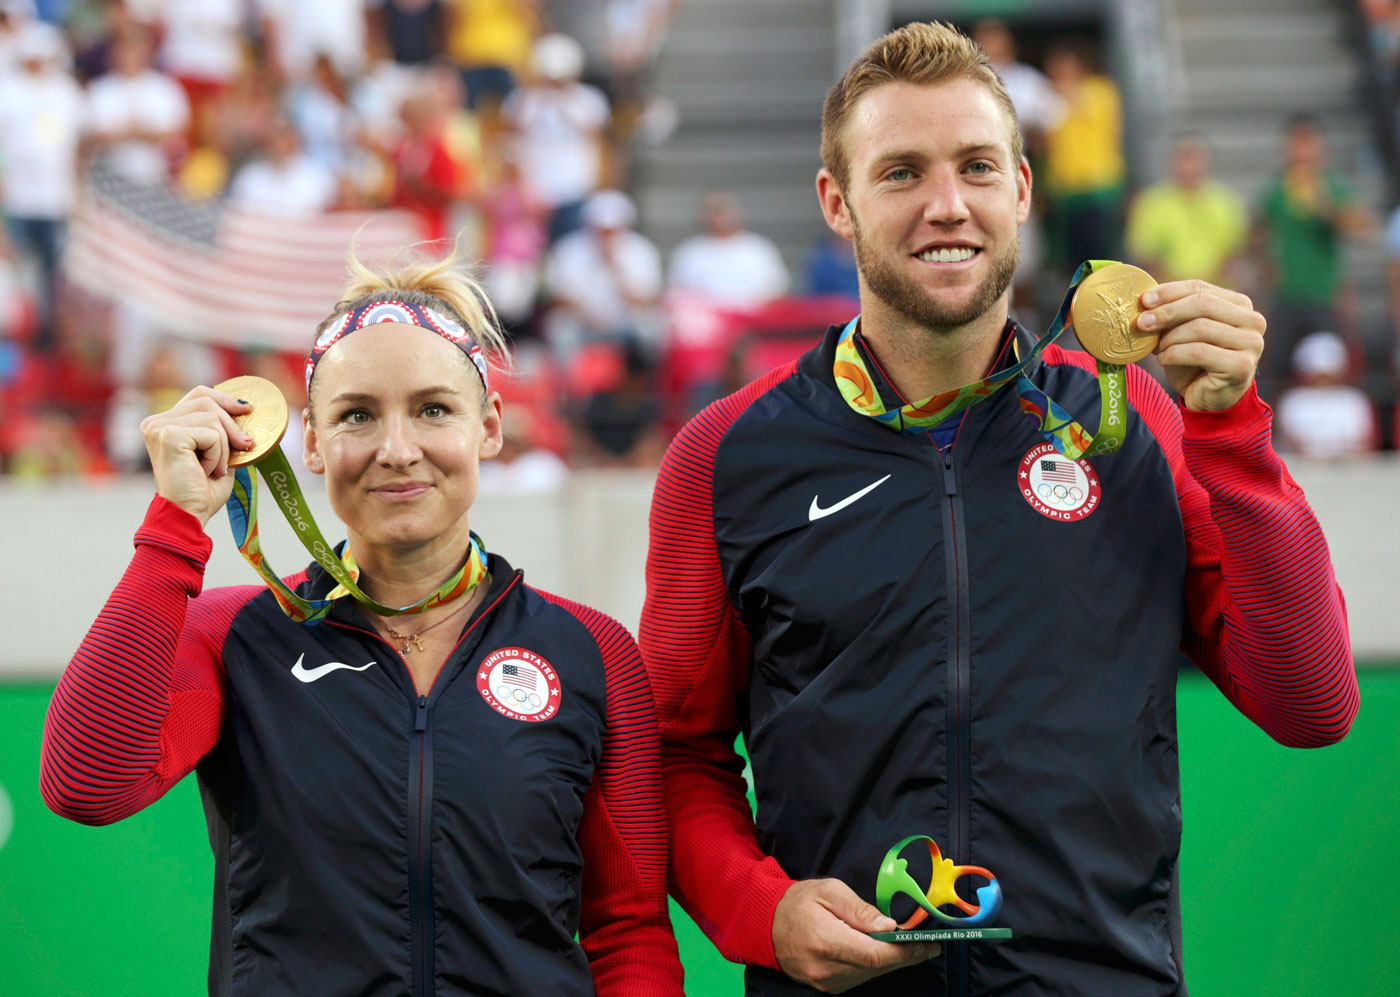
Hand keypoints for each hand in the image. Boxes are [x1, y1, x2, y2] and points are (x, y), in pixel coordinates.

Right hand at [140, 386, 253, 525]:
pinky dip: (217, 454)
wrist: (188, 515)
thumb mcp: (218, 454)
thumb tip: (246, 409)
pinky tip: (207, 471)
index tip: (246, 409)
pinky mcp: (168, 436)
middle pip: (206, 400)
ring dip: (224, 446)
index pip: (198, 394)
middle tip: (244, 446)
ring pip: (212, 417)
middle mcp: (156, 422)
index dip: (224, 398)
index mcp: (164, 423)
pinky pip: (210, 433)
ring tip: (215, 468)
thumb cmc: (202, 491)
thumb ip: (224, 431)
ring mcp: (159, 427)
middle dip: (232, 423)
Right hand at [772, 879, 939, 992]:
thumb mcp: (829, 891)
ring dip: (892, 962)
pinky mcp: (827, 987)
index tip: (926, 945)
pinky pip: (859, 978)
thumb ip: (860, 909)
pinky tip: (884, 952)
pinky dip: (875, 966)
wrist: (766, 924)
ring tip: (911, 947)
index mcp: (825, 941)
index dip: (904, 952)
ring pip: (870, 975)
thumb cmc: (798, 902)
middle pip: (876, 968)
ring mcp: (825, 982)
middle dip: (905, 956)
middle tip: (928, 946)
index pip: (873, 955)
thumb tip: (888, 925)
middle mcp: (825, 968)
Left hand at [1139, 279, 1265, 411]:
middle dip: (1167, 312)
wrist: (1208, 398)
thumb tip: (1146, 299)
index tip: (1144, 300)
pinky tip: (1164, 359)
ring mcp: (1251, 343)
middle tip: (1142, 323)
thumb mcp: (1182, 331)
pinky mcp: (1242, 365)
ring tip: (1157, 349)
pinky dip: (1174, 354)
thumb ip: (1172, 313)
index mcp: (1239, 305)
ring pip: (1200, 327)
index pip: (1200, 288)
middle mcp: (1252, 320)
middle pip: (1202, 304)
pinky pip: (1199, 352)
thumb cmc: (1193, 362)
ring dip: (1170, 338)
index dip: (1170, 292)